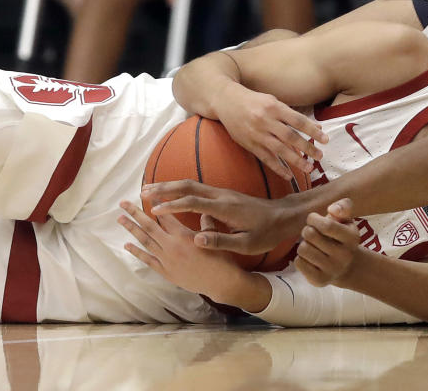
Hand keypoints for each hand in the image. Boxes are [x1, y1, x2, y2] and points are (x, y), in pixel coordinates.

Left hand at [118, 200, 245, 298]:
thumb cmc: (221, 259)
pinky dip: (137, 252)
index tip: (147, 194)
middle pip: (149, 226)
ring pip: (145, 241)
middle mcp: (171, 246)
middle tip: (123, 203)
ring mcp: (166, 259)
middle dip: (135, 213)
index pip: (165, 214)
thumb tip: (205, 211)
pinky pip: (148, 260)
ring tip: (120, 219)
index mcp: (183, 235)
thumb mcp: (214, 237)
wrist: (220, 282)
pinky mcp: (166, 271)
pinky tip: (127, 245)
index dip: (156, 203)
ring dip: (131, 230)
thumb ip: (207, 223)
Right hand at [142, 180, 304, 254]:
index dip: (172, 205)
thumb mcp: (246, 244)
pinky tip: (171, 194)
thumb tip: (196, 240)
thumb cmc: (267, 233)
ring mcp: (223, 193)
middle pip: (188, 186)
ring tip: (150, 190)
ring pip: (191, 185)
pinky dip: (180, 190)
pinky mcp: (224, 196)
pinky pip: (197, 189)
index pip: (193, 202)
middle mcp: (222, 196)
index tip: (153, 209)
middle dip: (164, 188)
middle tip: (142, 191)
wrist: (284, 216)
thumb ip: (221, 241)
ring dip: (170, 186)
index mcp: (225, 207)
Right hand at [215, 82, 327, 178]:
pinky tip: (289, 175)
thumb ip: (293, 115)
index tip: (325, 140)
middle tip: (320, 156)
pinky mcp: (249, 144)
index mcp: (274, 107)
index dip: (313, 131)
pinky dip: (278, 168)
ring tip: (309, 168)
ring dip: (296, 160)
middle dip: (307, 148)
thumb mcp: (273, 101)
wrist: (225, 101)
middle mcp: (265, 120)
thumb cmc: (254, 100)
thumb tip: (316, 127)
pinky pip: (265, 158)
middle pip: (290, 137)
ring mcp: (256, 134)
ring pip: (279, 150)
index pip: (298, 121)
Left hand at [295, 199, 359, 286]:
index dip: (314, 219)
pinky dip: (301, 258)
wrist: (347, 266)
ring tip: (312, 246)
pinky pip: (299, 263)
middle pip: (311, 235)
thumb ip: (343, 207)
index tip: (313, 219)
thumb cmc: (342, 237)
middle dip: (307, 230)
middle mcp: (344, 255)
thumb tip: (332, 209)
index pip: (327, 226)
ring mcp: (332, 270)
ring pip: (303, 249)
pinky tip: (310, 258)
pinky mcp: (320, 280)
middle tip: (312, 233)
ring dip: (304, 244)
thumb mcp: (347, 220)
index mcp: (352, 237)